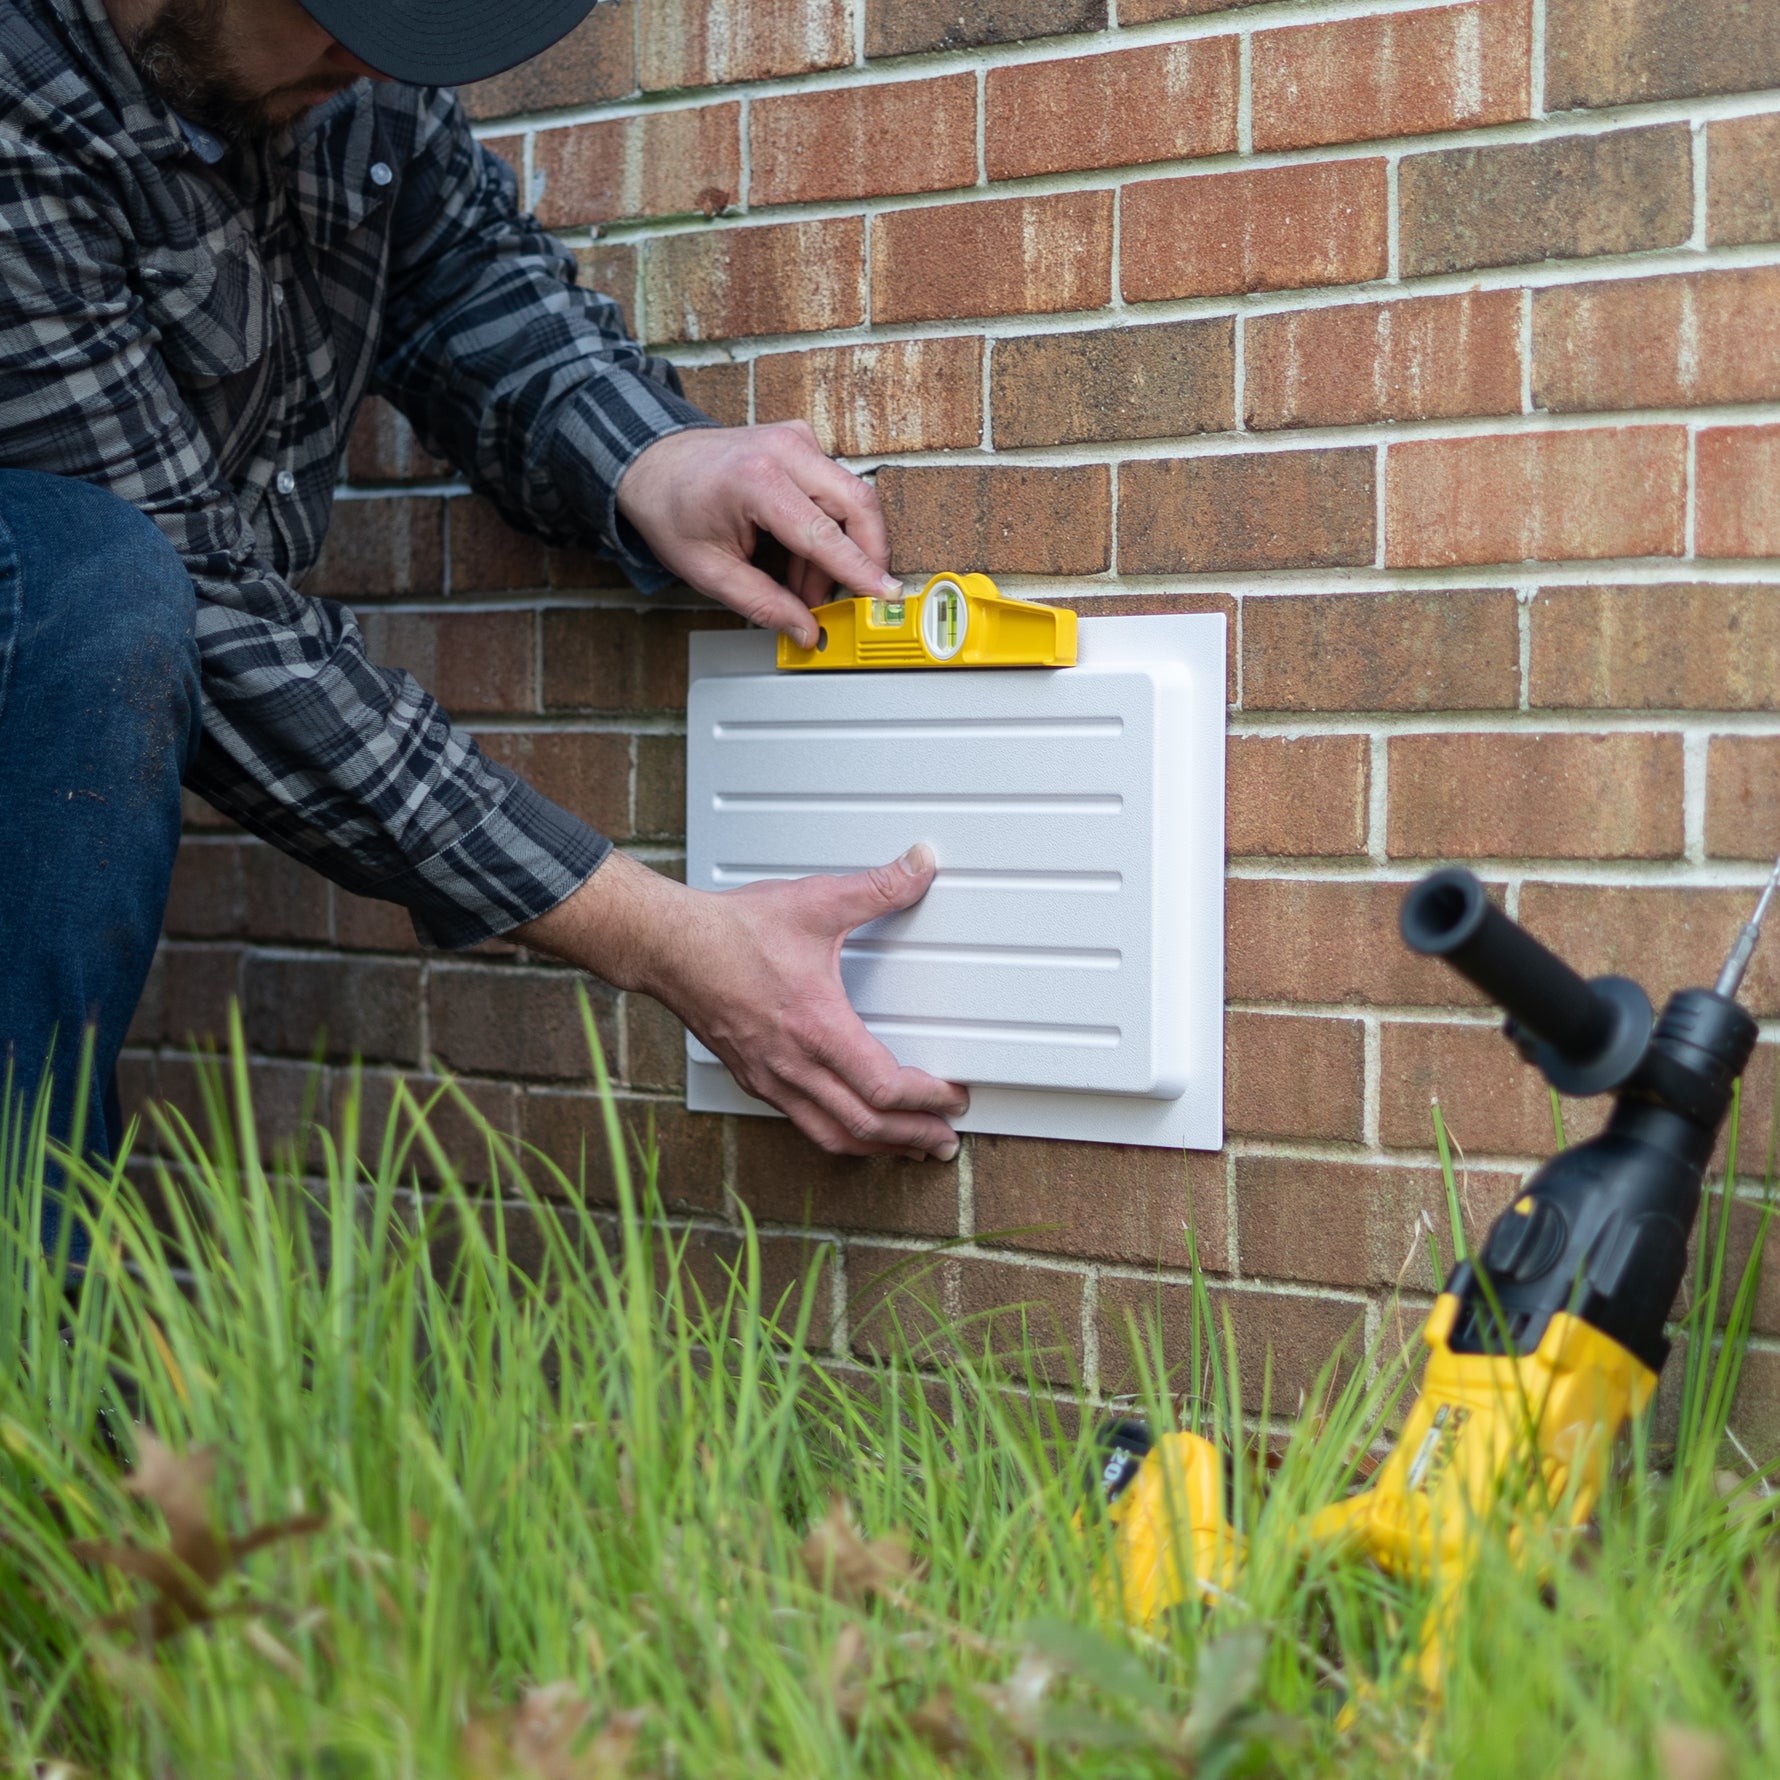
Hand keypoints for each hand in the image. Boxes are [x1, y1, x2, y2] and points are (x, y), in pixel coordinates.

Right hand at [516, 845, 967, 1160]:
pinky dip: (839, 1135)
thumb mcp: (816, 901)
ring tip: (908, 1148)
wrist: (669, 947)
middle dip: (912, 1137)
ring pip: (832, 1136)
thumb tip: (920, 864)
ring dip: (877, 1147)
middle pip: (865, 1127)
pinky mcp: (754, 1078)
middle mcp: (794, 1064)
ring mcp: (771, 1079)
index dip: (927, 1101)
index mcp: (817, 1027)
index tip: (952, 1097)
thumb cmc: (733, 931)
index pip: (884, 1088)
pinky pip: (803, 1124)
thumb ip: (878, 887)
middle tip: (943, 1140)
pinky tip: (851, 1126)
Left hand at [615, 421, 900, 646]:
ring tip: (805, 587)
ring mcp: (797, 440)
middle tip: (853, 597)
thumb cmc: (671, 506)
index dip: (859, 569)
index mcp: (756, 479)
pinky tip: (800, 557)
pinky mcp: (803, 444)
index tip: (885, 594)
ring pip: (851, 500)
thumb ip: (762, 603)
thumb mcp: (708, 570)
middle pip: (857, 505)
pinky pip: (836, 490)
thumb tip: (805, 630)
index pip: (824, 532)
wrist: (651, 461)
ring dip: (839, 550)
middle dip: (865, 557)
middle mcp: (784, 450)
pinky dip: (828, 530)